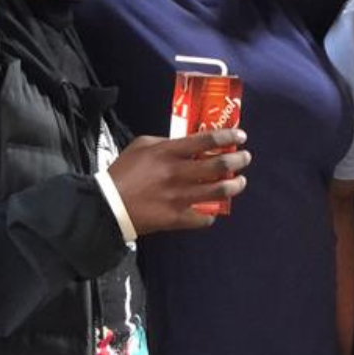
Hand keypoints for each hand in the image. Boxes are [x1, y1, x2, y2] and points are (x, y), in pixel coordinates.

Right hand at [108, 129, 251, 233]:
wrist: (108, 205)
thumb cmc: (123, 172)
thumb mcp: (142, 145)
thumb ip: (166, 142)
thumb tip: (188, 143)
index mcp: (169, 152)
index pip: (206, 140)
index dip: (228, 136)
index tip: (241, 135)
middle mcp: (178, 173)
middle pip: (219, 165)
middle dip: (238, 160)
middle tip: (245, 158)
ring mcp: (179, 197)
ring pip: (219, 192)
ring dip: (235, 186)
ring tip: (240, 182)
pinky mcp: (176, 218)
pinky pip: (204, 218)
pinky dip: (212, 214)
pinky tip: (213, 210)